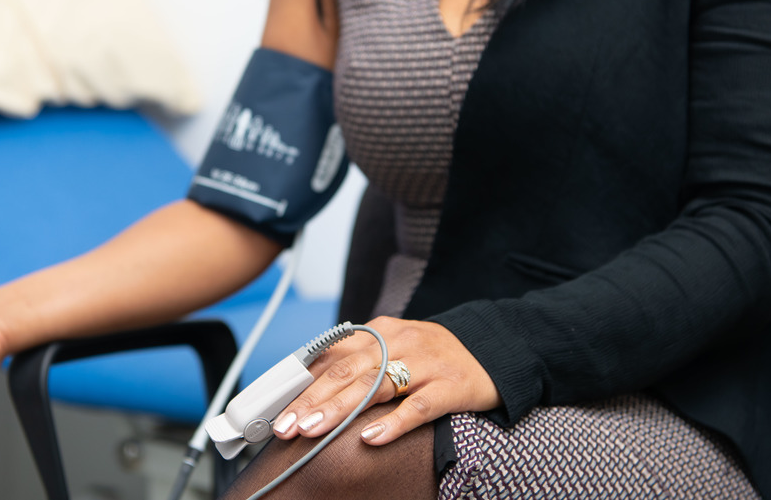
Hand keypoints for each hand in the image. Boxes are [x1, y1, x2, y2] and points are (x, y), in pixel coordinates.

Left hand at [271, 316, 501, 444]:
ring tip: (311, 429)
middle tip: (284, 425)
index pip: (332, 357)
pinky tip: (371, 438)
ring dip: (339, 409)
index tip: (276, 408)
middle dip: (310, 400)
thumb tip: (308, 389)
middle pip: (347, 372)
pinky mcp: (451, 386)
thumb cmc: (433, 356)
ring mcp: (426, 363)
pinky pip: (419, 406)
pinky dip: (393, 422)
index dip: (301, 383)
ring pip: (375, 386)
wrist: (494, 349)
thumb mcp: (394, 349)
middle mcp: (399, 342)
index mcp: (379, 333)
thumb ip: (357, 364)